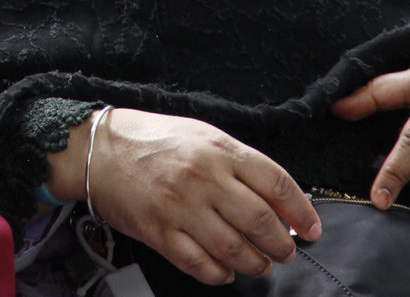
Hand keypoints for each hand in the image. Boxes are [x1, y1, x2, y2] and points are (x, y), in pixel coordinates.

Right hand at [48, 108, 321, 285]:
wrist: (98, 149)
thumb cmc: (152, 139)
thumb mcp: (202, 135)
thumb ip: (238, 163)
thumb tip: (276, 198)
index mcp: (219, 150)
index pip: (275, 182)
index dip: (301, 210)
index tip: (311, 227)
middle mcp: (203, 178)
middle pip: (260, 221)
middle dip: (282, 244)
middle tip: (285, 251)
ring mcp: (180, 207)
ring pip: (234, 248)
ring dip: (256, 263)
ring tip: (260, 264)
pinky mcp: (159, 232)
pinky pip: (199, 264)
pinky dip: (219, 274)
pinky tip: (226, 271)